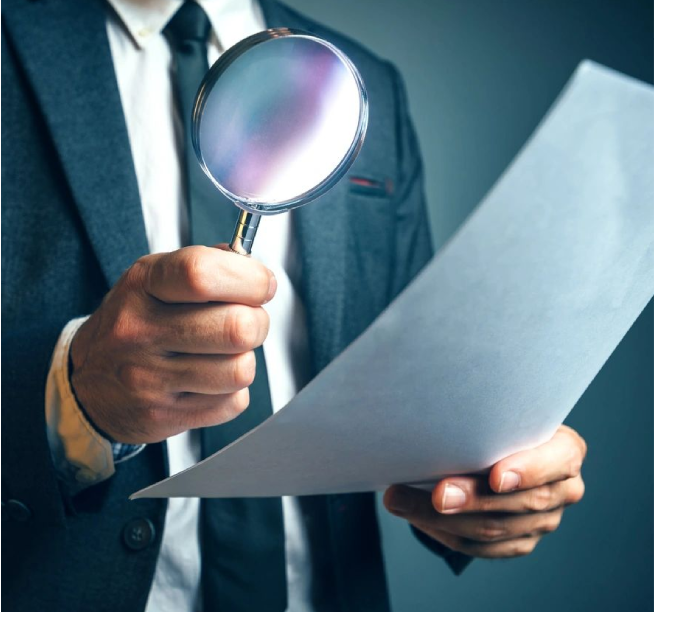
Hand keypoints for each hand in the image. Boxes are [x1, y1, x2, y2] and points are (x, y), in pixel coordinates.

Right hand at [70, 245, 275, 443]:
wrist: (88, 383)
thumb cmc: (134, 323)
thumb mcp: (155, 279)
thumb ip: (207, 265)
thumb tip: (256, 272)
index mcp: (142, 286)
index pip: (201, 273)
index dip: (249, 278)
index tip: (262, 284)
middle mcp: (141, 331)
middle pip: (237, 327)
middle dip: (258, 322)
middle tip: (247, 321)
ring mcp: (149, 379)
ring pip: (240, 370)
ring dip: (244, 360)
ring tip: (224, 354)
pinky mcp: (162, 416)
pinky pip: (232, 403)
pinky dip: (231, 393)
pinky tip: (208, 381)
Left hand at [383, 425, 585, 558]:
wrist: (504, 444)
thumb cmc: (501, 423)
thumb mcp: (504, 413)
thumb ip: (487, 420)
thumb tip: (437, 417)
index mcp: (566, 451)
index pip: (556, 462)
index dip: (527, 471)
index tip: (496, 477)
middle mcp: (563, 489)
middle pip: (519, 503)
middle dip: (473, 499)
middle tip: (437, 493)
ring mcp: (545, 521)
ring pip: (494, 531)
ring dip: (443, 519)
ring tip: (402, 501)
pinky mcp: (520, 542)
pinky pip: (481, 548)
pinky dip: (443, 532)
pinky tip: (414, 516)